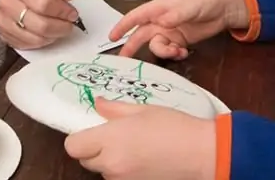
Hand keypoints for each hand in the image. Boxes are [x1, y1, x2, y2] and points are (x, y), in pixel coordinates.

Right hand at [0, 0, 79, 48]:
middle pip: (40, 25)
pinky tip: (47, 33)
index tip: (73, 14)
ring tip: (59, 28)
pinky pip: (28, 46)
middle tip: (69, 24)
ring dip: (52, 36)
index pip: (44, 4)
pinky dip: (42, 42)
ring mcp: (3, 22)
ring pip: (35, 39)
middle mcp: (7, 4)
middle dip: (60, 27)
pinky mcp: (4, 36)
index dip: (63, 12)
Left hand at [64, 98, 215, 179]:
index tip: (91, 130)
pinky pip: (117, 178)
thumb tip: (97, 103)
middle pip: (84, 159)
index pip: (73, 146)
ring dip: (109, 160)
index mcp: (111, 140)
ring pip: (102, 170)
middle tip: (114, 136)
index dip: (79, 137)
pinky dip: (123, 170)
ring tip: (133, 147)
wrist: (201, 153)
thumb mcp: (143, 109)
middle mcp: (111, 164)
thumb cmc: (174, 126)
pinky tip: (142, 160)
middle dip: (93, 148)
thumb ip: (114, 109)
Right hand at [111, 0, 248, 60]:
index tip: (111, 37)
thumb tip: (161, 23)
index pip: (136, 16)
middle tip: (125, 61)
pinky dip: (175, 55)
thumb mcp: (190, 5)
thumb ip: (175, 15)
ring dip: (163, 52)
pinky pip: (170, 51)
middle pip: (141, 35)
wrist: (225, 8)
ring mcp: (170, 31)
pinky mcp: (180, 41)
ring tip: (177, 52)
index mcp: (159, 8)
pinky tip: (184, 53)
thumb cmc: (205, 0)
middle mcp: (161, 20)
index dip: (123, 25)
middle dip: (133, 47)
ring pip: (157, 46)